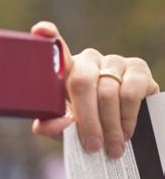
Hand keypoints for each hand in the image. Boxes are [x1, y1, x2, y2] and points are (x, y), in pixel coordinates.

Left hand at [30, 21, 158, 157]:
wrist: (121, 125)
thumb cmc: (85, 122)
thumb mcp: (64, 126)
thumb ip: (52, 126)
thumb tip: (63, 124)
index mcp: (65, 70)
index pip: (56, 50)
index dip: (49, 37)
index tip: (40, 30)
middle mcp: (88, 60)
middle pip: (81, 83)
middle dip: (87, 120)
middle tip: (92, 146)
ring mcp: (113, 61)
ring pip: (107, 93)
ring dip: (110, 126)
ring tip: (112, 147)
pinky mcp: (137, 67)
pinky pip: (130, 92)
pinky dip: (127, 118)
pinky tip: (126, 132)